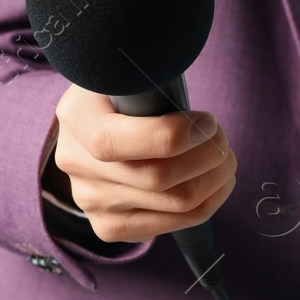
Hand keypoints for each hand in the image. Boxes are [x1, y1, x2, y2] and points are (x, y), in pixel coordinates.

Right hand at [50, 85, 236, 243]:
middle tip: (222, 140)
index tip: (207, 120)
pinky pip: (169, 226)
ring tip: (225, 159)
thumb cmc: (127, 93)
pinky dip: (206, 205)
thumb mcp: (129, 72)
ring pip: (172, 204)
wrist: (98, 124)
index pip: (117, 141)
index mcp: (76, 117)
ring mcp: (89, 200)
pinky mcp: (109, 226)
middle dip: (207, 157)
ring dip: (214, 180)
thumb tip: (189, 87)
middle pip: (157, 177)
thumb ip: (151, 78)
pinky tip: (215, 184)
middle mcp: (75, 163)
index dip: (175, 134)